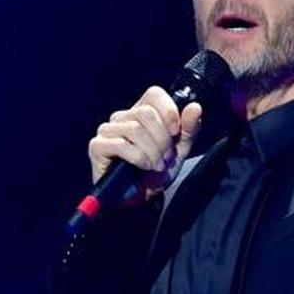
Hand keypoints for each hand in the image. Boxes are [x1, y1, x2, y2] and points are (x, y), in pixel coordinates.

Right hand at [88, 86, 203, 198]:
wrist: (142, 199)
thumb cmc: (157, 172)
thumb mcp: (179, 150)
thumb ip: (188, 128)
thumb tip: (195, 107)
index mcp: (141, 112)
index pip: (154, 94)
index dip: (168, 111)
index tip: (175, 133)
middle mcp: (122, 117)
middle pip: (145, 113)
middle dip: (162, 139)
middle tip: (166, 157)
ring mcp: (107, 130)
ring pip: (135, 129)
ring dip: (152, 151)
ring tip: (156, 165)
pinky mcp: (98, 146)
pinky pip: (121, 144)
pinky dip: (138, 158)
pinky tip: (142, 167)